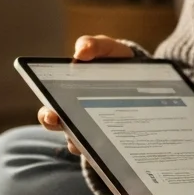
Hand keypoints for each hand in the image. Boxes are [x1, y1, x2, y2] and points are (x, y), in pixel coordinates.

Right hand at [38, 35, 133, 154]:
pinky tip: (116, 146)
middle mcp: (75, 116)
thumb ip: (93, 45)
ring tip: (91, 141)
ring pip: (82, 143)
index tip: (52, 114)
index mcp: (67, 95)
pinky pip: (106, 149)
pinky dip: (107, 149)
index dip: (48, 114)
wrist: (145, 77)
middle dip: (60, 129)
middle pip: (61, 129)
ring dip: (84, 143)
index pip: (50, 108)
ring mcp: (94, 129)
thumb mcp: (106, 49)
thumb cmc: (116, 62)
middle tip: (64, 125)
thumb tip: (80, 53)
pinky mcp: (113, 138)